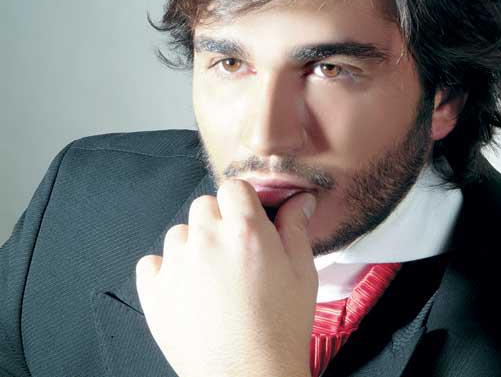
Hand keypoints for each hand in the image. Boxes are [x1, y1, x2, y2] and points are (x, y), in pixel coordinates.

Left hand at [135, 179, 316, 376]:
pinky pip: (151, 263)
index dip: (242, 203)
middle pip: (204, 206)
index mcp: (245, 231)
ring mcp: (176, 266)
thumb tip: (298, 200)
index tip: (248, 220)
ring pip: (179, 233)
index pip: (233, 187)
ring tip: (212, 278)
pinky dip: (166, 271)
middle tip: (234, 254)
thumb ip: (296, 228)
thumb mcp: (302, 273)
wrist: (249, 376)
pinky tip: (187, 290)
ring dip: (193, 246)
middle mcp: (206, 240)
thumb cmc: (281, 327)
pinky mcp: (154, 293)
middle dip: (219, 222)